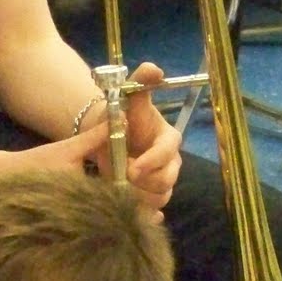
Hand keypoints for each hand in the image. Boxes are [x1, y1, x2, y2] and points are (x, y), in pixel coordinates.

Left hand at [81, 61, 182, 216]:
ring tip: (119, 190)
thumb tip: (153, 68)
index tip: (131, 169)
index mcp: (169, 139)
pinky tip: (123, 209)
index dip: (152, 162)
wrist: (109, 137)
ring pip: (159, 199)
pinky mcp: (152, 197)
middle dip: (145, 184)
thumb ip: (140, 82)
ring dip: (139, 198)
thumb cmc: (123, 116)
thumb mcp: (129, 98)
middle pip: (167, 182)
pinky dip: (140, 212)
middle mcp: (171, 163)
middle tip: (121, 181)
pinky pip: (152, 211)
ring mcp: (163, 182)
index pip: (167, 154)